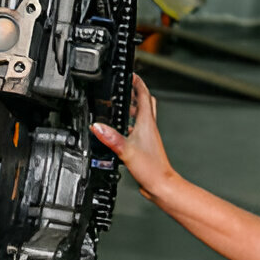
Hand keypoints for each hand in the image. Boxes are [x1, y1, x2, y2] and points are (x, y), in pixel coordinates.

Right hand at [91, 74, 176, 200]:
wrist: (162, 185)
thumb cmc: (152, 169)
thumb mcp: (126, 151)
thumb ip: (111, 138)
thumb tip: (97, 126)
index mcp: (147, 123)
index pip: (144, 95)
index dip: (137, 82)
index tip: (130, 74)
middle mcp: (149, 128)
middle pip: (145, 103)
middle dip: (135, 93)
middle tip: (125, 87)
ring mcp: (147, 137)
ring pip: (141, 116)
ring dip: (132, 109)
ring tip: (120, 106)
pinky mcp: (144, 147)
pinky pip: (136, 131)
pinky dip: (129, 126)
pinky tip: (120, 133)